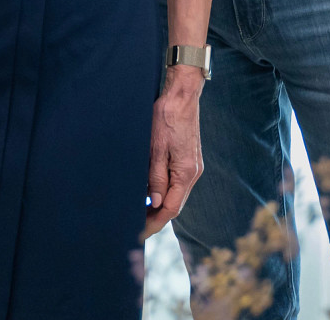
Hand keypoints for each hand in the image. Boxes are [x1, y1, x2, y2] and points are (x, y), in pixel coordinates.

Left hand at [147, 66, 204, 233]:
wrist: (181, 96)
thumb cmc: (167, 118)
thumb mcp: (156, 148)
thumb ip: (156, 177)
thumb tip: (155, 202)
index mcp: (186, 173)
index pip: (171, 209)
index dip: (154, 223)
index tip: (140, 232)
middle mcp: (193, 173)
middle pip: (175, 205)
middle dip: (156, 218)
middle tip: (136, 227)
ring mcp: (192, 167)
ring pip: (176, 194)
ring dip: (159, 206)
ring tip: (140, 213)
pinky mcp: (188, 160)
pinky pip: (176, 182)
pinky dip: (164, 191)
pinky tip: (151, 193)